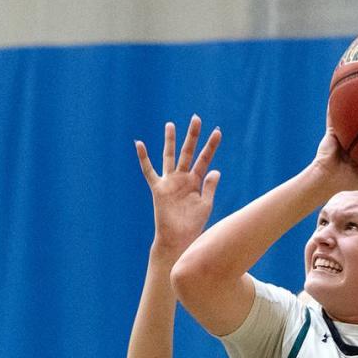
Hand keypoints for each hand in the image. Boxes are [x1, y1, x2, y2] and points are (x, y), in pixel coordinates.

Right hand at [135, 116, 221, 259]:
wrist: (179, 239)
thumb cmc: (193, 225)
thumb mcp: (206, 204)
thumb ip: (210, 187)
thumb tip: (216, 170)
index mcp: (195, 181)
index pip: (204, 159)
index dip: (211, 146)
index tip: (218, 131)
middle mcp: (182, 178)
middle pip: (188, 152)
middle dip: (192, 136)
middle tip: (196, 118)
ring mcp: (170, 182)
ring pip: (170, 157)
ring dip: (170, 141)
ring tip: (171, 125)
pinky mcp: (158, 189)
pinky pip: (148, 171)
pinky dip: (143, 158)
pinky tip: (139, 144)